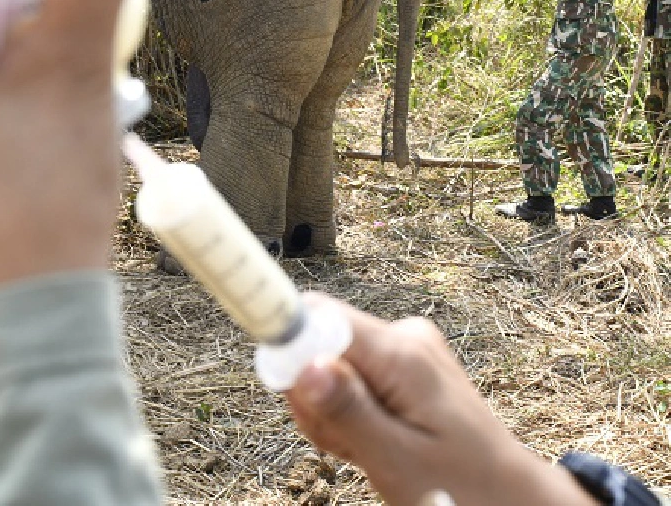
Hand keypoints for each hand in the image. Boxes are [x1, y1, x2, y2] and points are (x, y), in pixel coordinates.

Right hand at [285, 295, 597, 505]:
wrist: (514, 499)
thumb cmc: (465, 489)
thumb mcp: (399, 462)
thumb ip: (348, 412)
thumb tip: (302, 365)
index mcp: (400, 353)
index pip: (316, 315)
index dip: (289, 348)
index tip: (293, 393)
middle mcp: (402, 336)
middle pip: (318, 341)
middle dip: (314, 394)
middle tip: (346, 446)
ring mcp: (405, 347)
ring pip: (329, 361)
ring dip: (332, 409)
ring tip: (369, 449)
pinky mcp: (403, 361)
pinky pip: (351, 372)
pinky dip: (351, 408)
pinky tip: (377, 438)